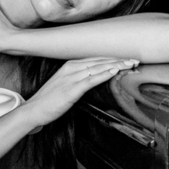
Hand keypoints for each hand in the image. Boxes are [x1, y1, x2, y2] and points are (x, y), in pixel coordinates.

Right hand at [21, 57, 138, 128]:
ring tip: (130, 64)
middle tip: (135, 60)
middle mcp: (71, 68)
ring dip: (116, 65)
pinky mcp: (71, 89)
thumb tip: (94, 80)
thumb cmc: (49, 100)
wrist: (34, 109)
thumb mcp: (65, 85)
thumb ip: (79, 80)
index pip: (96, 59)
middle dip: (119, 60)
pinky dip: (103, 74)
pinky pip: (90, 80)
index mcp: (70, 66)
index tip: (127, 59)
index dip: (113, 58)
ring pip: (98, 68)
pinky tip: (114, 71)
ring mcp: (70, 78)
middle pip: (99, 61)